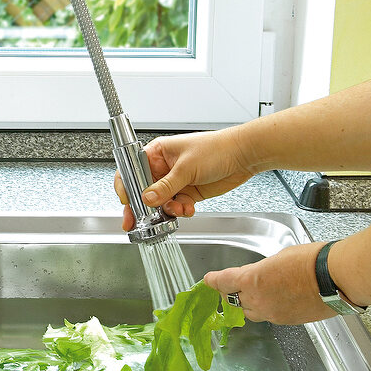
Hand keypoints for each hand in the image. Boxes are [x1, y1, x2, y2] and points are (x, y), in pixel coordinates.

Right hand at [114, 128, 255, 230]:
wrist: (243, 156)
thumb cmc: (216, 149)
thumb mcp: (186, 167)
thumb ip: (166, 186)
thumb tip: (147, 198)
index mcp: (157, 153)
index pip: (132, 170)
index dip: (127, 186)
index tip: (127, 201)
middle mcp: (163, 168)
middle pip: (144, 190)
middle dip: (143, 207)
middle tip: (137, 221)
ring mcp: (176, 181)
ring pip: (161, 202)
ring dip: (167, 210)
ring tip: (178, 209)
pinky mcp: (188, 192)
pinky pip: (177, 207)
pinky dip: (181, 211)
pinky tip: (189, 209)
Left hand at [203, 242, 335, 324]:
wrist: (335, 279)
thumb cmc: (311, 261)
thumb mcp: (278, 257)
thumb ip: (262, 270)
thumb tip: (261, 275)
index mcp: (251, 280)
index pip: (223, 282)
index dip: (213, 281)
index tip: (208, 280)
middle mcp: (258, 300)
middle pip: (234, 300)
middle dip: (232, 292)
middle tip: (233, 286)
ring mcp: (272, 313)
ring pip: (251, 312)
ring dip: (249, 303)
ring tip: (258, 293)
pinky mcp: (287, 322)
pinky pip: (269, 316)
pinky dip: (269, 308)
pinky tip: (279, 299)